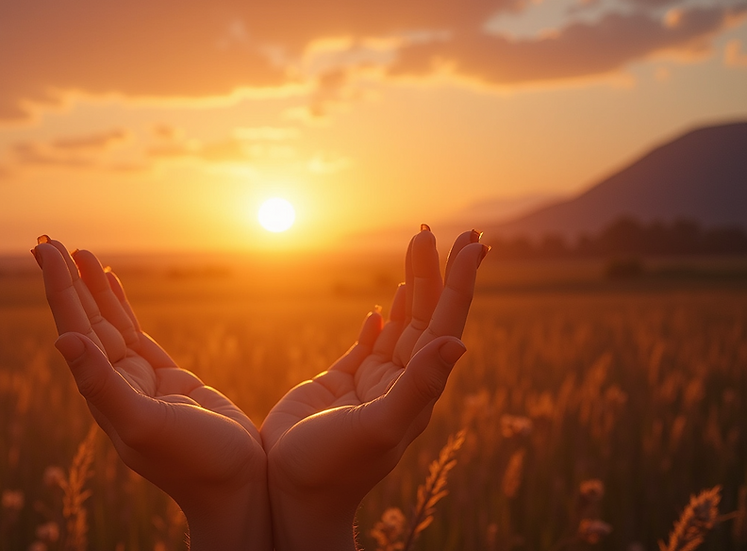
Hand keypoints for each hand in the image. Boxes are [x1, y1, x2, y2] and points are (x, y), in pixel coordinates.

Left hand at [32, 237, 270, 550]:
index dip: (59, 289)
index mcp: (103, 392)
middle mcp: (114, 384)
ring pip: (109, 325)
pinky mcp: (166, 380)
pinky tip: (114, 287)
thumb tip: (62, 341)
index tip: (44, 251)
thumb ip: (102, 384)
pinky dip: (121, 308)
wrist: (237, 485)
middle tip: (46, 241)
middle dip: (66, 282)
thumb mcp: (144, 423)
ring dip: (92, 290)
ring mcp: (139, 381)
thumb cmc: (194, 460)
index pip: (74, 328)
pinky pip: (135, 335)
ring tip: (78, 253)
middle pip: (84, 321)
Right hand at [260, 227, 486, 550]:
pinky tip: (385, 304)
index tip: (474, 244)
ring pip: (400, 323)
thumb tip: (458, 344)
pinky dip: (380, 322)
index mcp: (417, 387)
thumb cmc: (335, 465)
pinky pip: (368, 345)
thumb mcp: (380, 426)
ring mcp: (373, 382)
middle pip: (425, 313)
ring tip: (417, 246)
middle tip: (437, 229)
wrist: (291, 492)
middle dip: (434, 270)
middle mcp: (401, 380)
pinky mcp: (342, 383)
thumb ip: (418, 386)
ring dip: (410, 284)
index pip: (447, 322)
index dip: (461, 283)